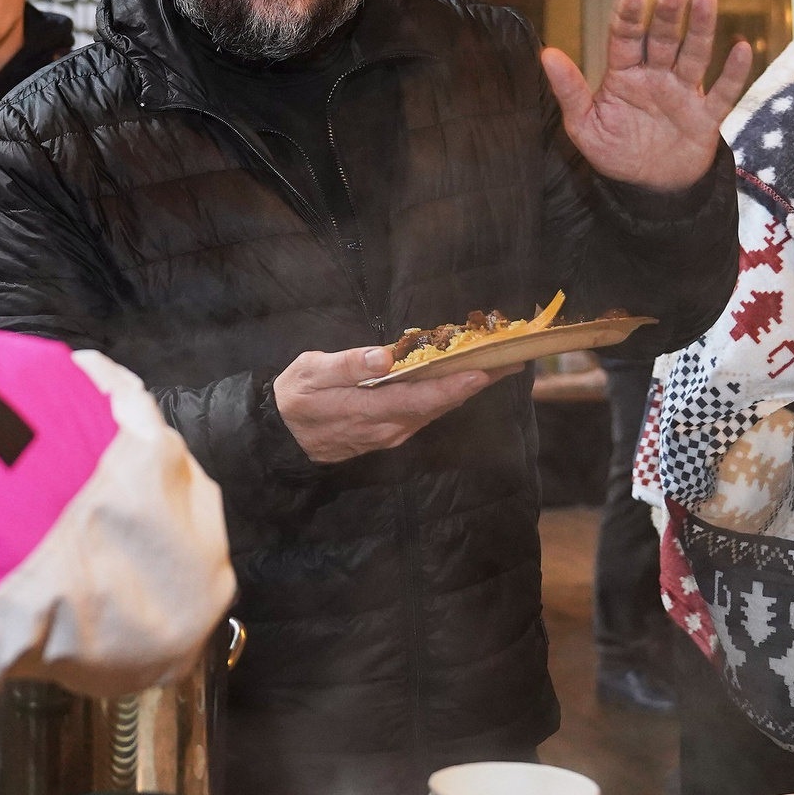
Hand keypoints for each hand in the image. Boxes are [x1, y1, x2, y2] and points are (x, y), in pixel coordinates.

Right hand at [274, 345, 492, 465]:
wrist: (282, 437)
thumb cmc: (295, 397)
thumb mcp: (310, 372)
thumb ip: (347, 364)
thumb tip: (384, 357)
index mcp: (368, 410)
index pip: (419, 399)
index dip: (453, 387)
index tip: (483, 372)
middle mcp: (387, 428)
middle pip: (439, 406)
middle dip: (476, 384)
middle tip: (510, 361)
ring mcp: (391, 434)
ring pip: (435, 411)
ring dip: (466, 390)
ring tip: (496, 367)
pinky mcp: (390, 433)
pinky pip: (425, 414)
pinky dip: (447, 396)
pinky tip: (462, 381)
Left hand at [540, 0, 754, 192]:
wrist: (649, 187)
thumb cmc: (615, 151)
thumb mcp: (584, 126)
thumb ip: (569, 91)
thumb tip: (547, 54)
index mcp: (624, 75)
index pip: (625, 39)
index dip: (628, 17)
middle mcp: (656, 77)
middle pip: (662, 39)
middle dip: (666, 15)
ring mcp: (683, 94)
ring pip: (694, 56)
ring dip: (700, 30)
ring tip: (704, 0)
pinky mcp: (706, 117)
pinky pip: (723, 92)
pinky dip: (733, 73)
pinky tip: (741, 48)